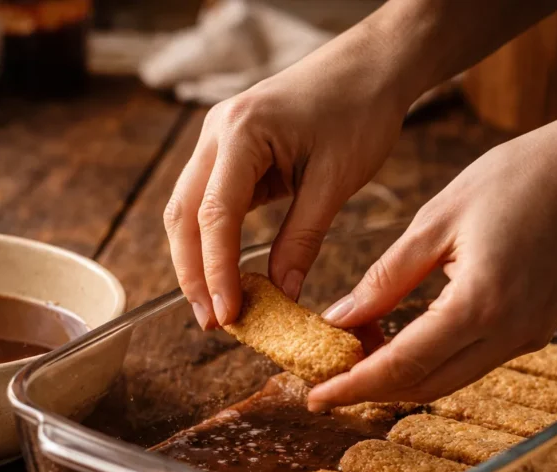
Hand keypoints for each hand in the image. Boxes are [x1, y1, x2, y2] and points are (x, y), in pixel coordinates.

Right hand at [163, 27, 416, 328]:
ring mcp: (217, 140)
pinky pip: (207, 201)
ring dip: (195, 260)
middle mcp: (216, 133)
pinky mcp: (229, 151)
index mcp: (241, 132)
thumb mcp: (336, 180)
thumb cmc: (360, 110)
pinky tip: (225, 273)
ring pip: (187, 210)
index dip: (217, 272)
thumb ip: (303, 238)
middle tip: (211, 322)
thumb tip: (281, 294)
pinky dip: (211, 240)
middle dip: (192, 274)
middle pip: (184, 215)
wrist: (372, 65)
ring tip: (214, 307)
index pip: (214, 216)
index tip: (228, 316)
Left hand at [308, 114, 556, 409]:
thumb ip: (386, 278)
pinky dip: (428, 359)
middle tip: (324, 377)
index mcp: (479, 303)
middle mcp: (507, 333)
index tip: (315, 397)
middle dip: (370, 388)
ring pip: (447, 380)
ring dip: (398, 375)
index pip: (402, 365)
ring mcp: (526, 338)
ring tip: (353, 350)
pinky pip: (470, 361)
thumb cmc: (517, 179)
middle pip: (423, 385)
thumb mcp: (436, 221)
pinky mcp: (533, 332)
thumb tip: (340, 318)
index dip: (353, 386)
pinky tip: (396, 337)